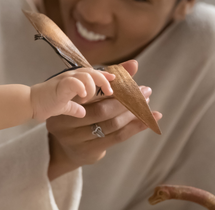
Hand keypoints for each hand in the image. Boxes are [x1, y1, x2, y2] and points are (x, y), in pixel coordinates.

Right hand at [30, 67, 114, 121]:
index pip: (93, 73)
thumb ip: (75, 106)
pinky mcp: (59, 87)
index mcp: (75, 80)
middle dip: (104, 81)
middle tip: (112, 92)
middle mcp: (72, 77)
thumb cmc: (47, 103)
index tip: (116, 81)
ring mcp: (66, 81)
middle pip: (93, 72)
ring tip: (94, 96)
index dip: (105, 76)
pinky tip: (84, 96)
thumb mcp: (66, 104)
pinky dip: (81, 87)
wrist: (30, 103)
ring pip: (86, 75)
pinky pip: (72, 82)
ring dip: (94, 85)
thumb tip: (83, 112)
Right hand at [45, 60, 162, 179]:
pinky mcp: (89, 151)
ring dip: (133, 114)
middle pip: (102, 110)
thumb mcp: (88, 95)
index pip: (92, 93)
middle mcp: (66, 122)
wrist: (65, 148)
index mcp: (64, 103)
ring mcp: (76, 139)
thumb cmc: (79, 114)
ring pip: (111, 124)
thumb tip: (134, 64)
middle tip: (145, 92)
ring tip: (147, 104)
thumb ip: (109, 79)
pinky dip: (136, 127)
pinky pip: (117, 138)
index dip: (114, 87)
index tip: (132, 82)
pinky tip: (150, 120)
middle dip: (127, 100)